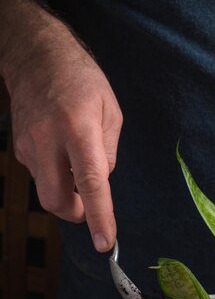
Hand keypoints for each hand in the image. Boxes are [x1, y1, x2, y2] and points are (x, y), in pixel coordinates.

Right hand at [5, 17, 122, 251]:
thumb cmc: (81, 81)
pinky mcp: (19, 149)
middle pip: (56, 201)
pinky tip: (61, 152)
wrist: (35, 56)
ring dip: (66, 194)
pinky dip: (55, 176)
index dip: (98, 216)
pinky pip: (40, 176)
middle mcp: (49, 141)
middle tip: (90, 203)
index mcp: (79, 130)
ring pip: (46, 192)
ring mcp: (29, 146)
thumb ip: (108, 154)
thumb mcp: (111, 112)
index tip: (104, 242)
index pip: (90, 183)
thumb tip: (99, 184)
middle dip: (76, 214)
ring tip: (77, 165)